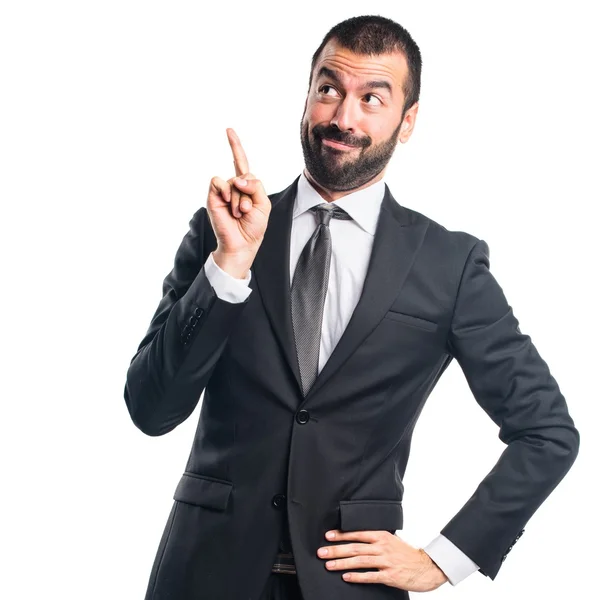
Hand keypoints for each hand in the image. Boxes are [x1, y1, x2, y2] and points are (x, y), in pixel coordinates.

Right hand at [206, 128, 270, 269]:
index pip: (240, 162)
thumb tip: (237, 177)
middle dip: (250, 194)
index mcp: (247, 186)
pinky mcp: (213, 195)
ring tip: (238, 213)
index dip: (235, 146)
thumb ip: (256, 185)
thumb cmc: (254, 226)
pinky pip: (219, 182)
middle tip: (247, 211)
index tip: (228, 130)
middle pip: (245, 175)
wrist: (242, 243)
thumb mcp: (264, 204)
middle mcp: (234, 186)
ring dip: (240, 199)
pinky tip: (228, 205)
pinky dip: (227, 192)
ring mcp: (223, 190)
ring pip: (235, 181)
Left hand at [317, 529, 447, 591]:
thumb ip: (376, 538)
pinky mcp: (390, 576)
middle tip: (322, 552)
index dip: (341, 534)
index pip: (357, 533)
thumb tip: (357, 536)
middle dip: (336, 550)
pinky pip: (370, 576)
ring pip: (360, 561)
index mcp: (381, 536)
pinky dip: (357, 576)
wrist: (426, 567)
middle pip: (355, 547)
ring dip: (342, 563)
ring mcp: (386, 561)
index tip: (328, 536)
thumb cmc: (406, 553)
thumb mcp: (391, 540)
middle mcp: (382, 547)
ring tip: (329, 565)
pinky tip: (346, 577)